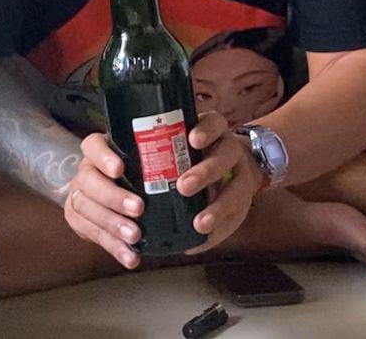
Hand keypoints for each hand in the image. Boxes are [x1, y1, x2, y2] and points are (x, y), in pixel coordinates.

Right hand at [63, 133, 144, 269]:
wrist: (103, 189)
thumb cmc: (132, 168)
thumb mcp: (137, 155)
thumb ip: (153, 154)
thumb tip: (190, 155)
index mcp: (97, 150)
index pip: (93, 146)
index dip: (104, 157)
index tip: (120, 169)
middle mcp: (85, 171)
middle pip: (89, 181)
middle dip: (113, 196)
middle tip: (138, 208)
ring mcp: (79, 197)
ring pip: (87, 209)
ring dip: (113, 225)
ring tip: (135, 236)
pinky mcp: (80, 223)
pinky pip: (94, 236)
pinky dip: (115, 248)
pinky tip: (131, 257)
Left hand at [177, 111, 265, 255]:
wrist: (237, 166)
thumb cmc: (197, 154)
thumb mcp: (187, 139)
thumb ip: (166, 142)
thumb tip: (122, 155)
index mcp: (216, 131)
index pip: (214, 124)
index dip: (206, 131)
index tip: (192, 140)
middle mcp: (231, 150)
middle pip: (224, 156)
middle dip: (204, 172)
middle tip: (183, 187)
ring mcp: (241, 177)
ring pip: (236, 190)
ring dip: (217, 208)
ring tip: (199, 224)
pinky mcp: (243, 203)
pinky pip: (235, 219)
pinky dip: (218, 232)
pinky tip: (200, 241)